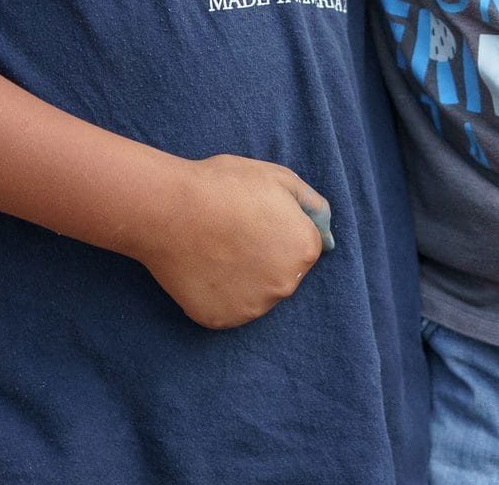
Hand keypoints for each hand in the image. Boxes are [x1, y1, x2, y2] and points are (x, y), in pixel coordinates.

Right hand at [131, 155, 330, 329]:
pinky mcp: (221, 320)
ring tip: (216, 249)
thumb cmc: (222, 186)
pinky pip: (228, 308)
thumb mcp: (278, 178)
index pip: (304, 246)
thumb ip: (312, 205)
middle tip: (233, 233)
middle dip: (265, 255)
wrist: (169, 209)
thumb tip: (329, 234)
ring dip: (244, 278)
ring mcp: (253, 307)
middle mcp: (285, 285)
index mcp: (303, 249)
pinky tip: (204, 268)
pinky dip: (218, 293)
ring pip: (256, 293)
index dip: (278, 229)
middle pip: (283, 273)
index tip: (253, 217)